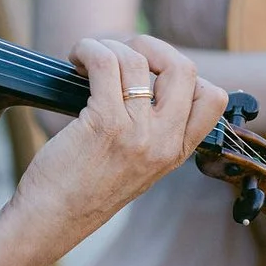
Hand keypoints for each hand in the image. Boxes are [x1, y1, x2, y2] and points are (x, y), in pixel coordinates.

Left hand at [14, 34, 228, 248]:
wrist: (52, 219)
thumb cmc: (83, 191)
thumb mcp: (135, 167)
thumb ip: (151, 133)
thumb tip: (142, 78)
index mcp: (176, 153)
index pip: (212, 99)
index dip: (185, 73)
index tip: (152, 73)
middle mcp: (163, 143)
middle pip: (184, 68)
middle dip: (153, 47)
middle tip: (122, 55)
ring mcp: (137, 133)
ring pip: (137, 60)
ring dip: (109, 46)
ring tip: (88, 59)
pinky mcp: (104, 123)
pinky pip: (106, 63)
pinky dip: (89, 49)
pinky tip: (76, 58)